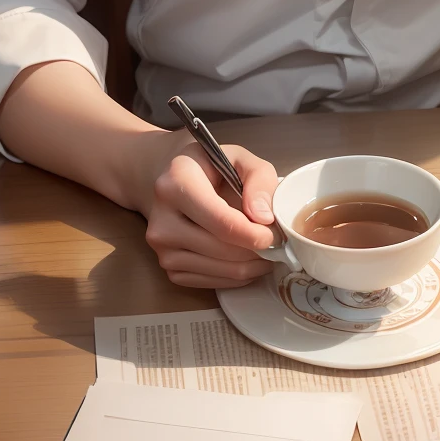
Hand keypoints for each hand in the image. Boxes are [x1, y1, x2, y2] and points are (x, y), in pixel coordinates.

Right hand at [143, 132, 279, 288]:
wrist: (172, 181)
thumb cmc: (209, 167)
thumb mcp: (239, 157)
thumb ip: (259, 179)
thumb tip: (263, 217)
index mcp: (177, 183)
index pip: (223, 222)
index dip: (255, 234)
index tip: (276, 234)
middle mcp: (162, 218)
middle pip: (223, 250)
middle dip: (258, 251)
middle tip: (277, 243)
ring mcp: (162, 248)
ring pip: (220, 270)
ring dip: (251, 265)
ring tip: (265, 250)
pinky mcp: (169, 269)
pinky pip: (212, 283)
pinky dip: (235, 275)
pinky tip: (246, 259)